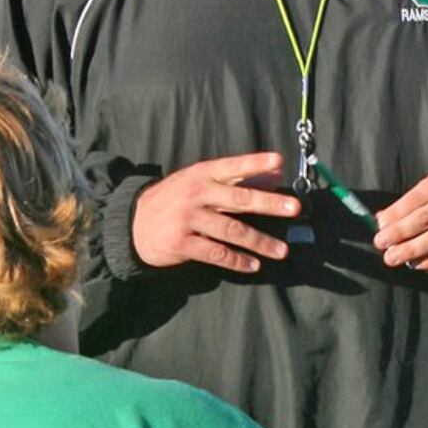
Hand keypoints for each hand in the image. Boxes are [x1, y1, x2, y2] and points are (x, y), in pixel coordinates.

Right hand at [132, 152, 301, 276]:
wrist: (134, 223)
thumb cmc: (175, 200)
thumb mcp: (200, 182)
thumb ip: (237, 179)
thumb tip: (274, 174)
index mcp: (201, 174)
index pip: (232, 167)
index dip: (255, 163)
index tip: (279, 162)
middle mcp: (196, 194)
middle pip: (238, 199)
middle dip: (269, 203)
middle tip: (294, 208)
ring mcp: (188, 219)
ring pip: (232, 231)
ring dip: (260, 242)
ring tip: (282, 251)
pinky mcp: (183, 244)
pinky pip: (216, 253)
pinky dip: (237, 261)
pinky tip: (253, 265)